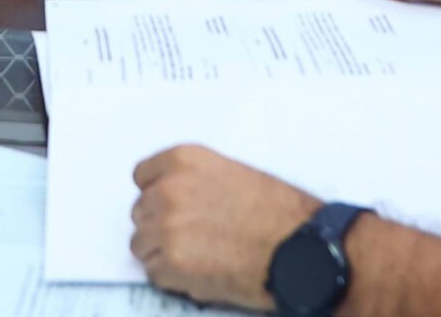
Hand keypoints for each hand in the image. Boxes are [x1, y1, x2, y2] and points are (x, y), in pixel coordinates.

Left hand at [130, 145, 318, 310]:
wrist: (300, 249)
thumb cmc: (280, 214)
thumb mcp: (233, 174)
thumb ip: (196, 181)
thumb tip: (174, 198)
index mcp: (184, 160)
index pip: (142, 176)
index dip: (156, 194)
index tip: (168, 206)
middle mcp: (169, 189)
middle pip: (140, 212)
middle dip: (160, 225)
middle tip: (191, 237)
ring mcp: (167, 227)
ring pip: (141, 244)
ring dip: (163, 253)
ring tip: (198, 258)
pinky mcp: (171, 263)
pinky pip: (154, 273)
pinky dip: (173, 278)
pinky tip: (201, 273)